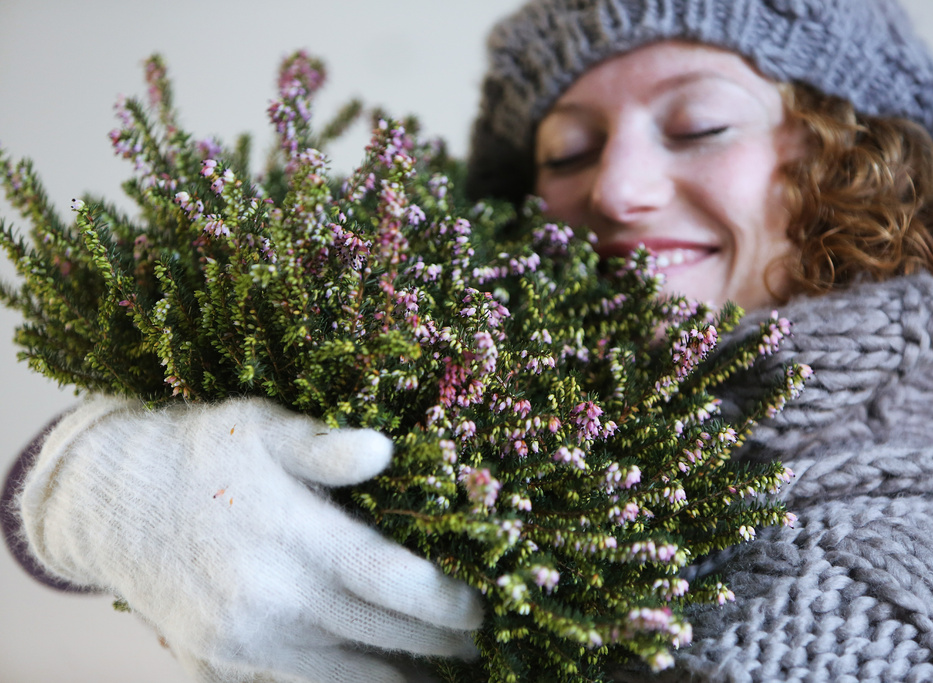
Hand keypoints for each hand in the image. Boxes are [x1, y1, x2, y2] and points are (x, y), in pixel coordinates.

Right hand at [20, 396, 481, 682]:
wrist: (107, 501)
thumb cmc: (197, 452)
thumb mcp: (261, 428)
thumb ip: (324, 446)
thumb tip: (385, 450)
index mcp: (292, 535)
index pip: (390, 580)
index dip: (442, 601)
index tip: (477, 606)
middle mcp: (273, 597)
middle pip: (379, 633)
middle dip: (435, 641)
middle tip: (473, 640)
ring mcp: (244, 638)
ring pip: (344, 673)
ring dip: (396, 673)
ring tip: (433, 668)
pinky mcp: (219, 661)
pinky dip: (344, 682)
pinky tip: (371, 673)